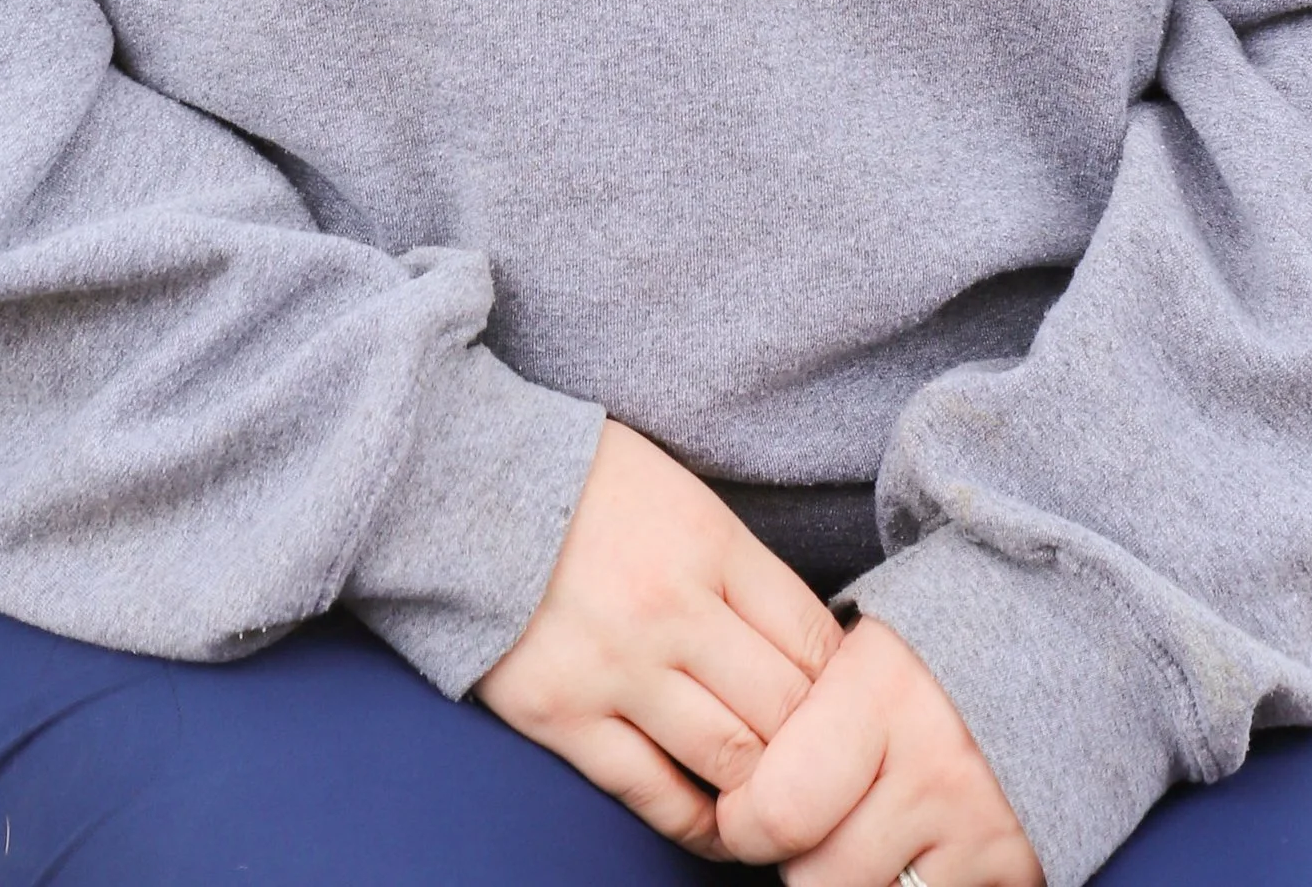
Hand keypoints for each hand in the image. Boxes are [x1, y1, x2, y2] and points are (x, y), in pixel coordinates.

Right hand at [477, 420, 843, 854]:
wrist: (463, 484)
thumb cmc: (586, 487)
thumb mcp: (683, 498)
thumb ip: (741, 571)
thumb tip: (810, 653)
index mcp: (709, 542)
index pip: (816, 640)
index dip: (846, 691)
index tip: (848, 712)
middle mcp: (672, 608)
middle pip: (787, 710)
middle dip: (817, 750)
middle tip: (826, 772)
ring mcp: (617, 667)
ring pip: (732, 761)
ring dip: (766, 793)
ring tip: (779, 805)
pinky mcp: (562, 715)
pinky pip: (652, 793)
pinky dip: (698, 824)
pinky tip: (718, 828)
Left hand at [714, 615, 1041, 885]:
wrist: (1061, 643)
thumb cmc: (935, 646)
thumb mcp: (862, 645)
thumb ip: (802, 712)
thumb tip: (736, 791)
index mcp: (881, 696)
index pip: (777, 809)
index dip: (742, 821)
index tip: (742, 808)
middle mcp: (933, 771)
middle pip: (816, 876)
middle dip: (798, 856)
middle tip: (811, 819)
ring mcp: (981, 830)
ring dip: (856, 879)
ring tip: (866, 829)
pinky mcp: (1019, 870)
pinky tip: (916, 850)